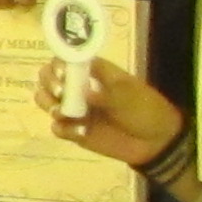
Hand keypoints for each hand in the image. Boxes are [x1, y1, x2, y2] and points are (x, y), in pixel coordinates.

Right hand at [42, 54, 183, 168]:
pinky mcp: (74, 131)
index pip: (66, 59)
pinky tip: (81, 132)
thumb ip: (108, 94)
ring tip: (64, 114)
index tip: (63, 74)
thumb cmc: (146, 110)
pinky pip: (57, 128)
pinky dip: (63, 129)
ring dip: (48, 104)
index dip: (59, 64)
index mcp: (93, 73)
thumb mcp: (132, 96)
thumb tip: (84, 93)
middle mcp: (79, 88)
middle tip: (60, 94)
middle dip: (48, 83)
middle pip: (48, 78)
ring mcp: (75, 110)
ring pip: (45, 101)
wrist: (156, 142)